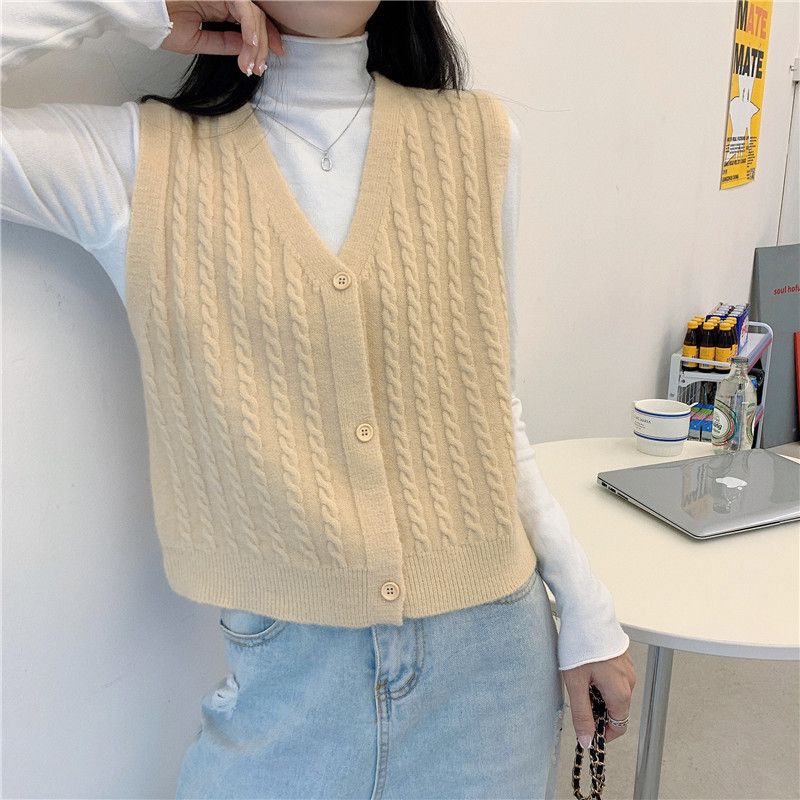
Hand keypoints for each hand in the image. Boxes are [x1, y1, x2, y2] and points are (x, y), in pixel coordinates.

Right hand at [162, 1, 284, 75]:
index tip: (262, 65)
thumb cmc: (161, 24)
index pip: (250, 24)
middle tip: (258, 69)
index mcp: (219, 8)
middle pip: (257, 20)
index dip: (262, 44)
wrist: (142, 14)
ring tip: (252, 64)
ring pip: (254, 15)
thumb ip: (223, 43)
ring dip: (257, 43)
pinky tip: (250, 45)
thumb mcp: (199, 41)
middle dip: (262, 48)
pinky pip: (244, 8)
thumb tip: (246, 50)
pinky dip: (250, 28)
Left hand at [561, 647, 635, 746]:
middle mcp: (629, 681)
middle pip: (616, 709)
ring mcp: (628, 668)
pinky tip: (586, 667)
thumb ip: (582, 714)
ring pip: (614, 692)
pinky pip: (614, 677)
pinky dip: (601, 680)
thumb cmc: (581, 644)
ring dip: (598, 693)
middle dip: (597, 710)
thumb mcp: (575, 683)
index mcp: (620, 693)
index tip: (585, 728)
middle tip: (576, 697)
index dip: (602, 732)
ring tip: (579, 677)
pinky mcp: (622, 657)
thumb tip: (587, 740)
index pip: (618, 726)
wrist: (586, 611)